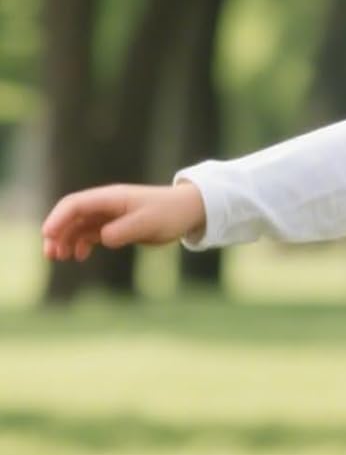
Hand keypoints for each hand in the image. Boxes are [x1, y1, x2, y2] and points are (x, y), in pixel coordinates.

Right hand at [41, 181, 206, 261]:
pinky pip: (91, 233)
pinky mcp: (116, 225)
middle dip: (57, 232)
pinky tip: (80, 256)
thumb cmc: (170, 213)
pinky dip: (82, 243)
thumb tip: (102, 238)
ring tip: (60, 257)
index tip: (48, 235)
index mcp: (111, 198)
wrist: (189, 211)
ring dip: (66, 240)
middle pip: (71, 215)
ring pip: (79, 225)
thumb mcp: (148, 223)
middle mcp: (106, 204)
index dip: (58, 219)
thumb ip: (123, 230)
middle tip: (50, 254)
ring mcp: (110, 214)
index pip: (75, 204)